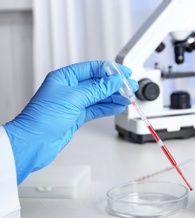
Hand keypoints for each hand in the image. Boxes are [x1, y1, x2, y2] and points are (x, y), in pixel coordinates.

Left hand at [4, 61, 138, 183]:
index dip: (110, 70)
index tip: (124, 74)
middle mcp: (69, 89)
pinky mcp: (76, 117)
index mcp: (64, 77)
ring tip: (128, 98)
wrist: (34, 142)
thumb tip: (114, 81)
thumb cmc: (42, 118)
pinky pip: (96, 109)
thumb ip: (97, 89)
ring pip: (99, 97)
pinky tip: (118, 107)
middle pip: (98, 83)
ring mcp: (73, 103)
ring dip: (114, 97)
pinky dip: (108, 108)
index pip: (92, 68)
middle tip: (130, 87)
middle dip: (115, 85)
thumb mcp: (74, 98)